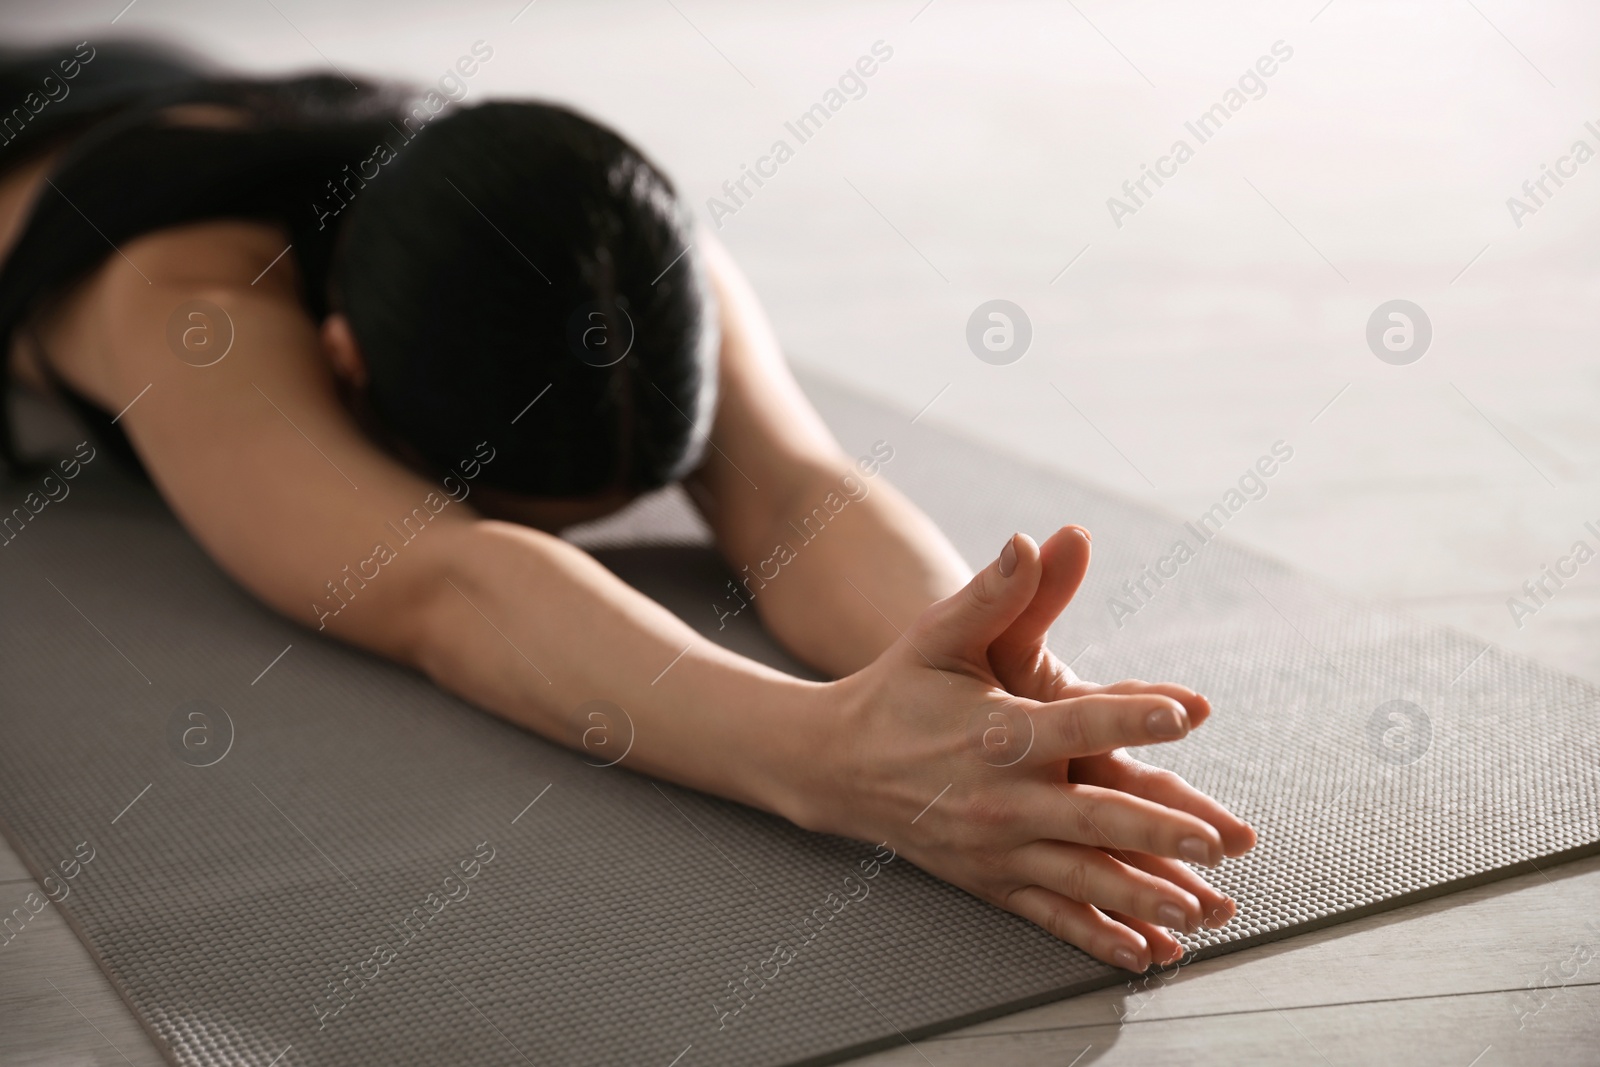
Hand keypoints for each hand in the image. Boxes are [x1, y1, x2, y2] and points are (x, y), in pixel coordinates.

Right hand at [801, 534, 1248, 971]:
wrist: (836, 763)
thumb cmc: (899, 689)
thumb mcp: (940, 635)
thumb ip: (995, 593)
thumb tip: (1033, 540)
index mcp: (997, 730)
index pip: (1076, 721)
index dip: (1132, 715)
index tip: (1186, 712)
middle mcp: (999, 796)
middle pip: (1090, 815)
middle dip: (1155, 829)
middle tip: (1214, 838)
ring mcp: (995, 846)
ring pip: (1079, 876)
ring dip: (1140, 895)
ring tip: (1197, 909)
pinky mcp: (990, 880)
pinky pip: (1051, 915)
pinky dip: (1098, 938)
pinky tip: (1144, 956)